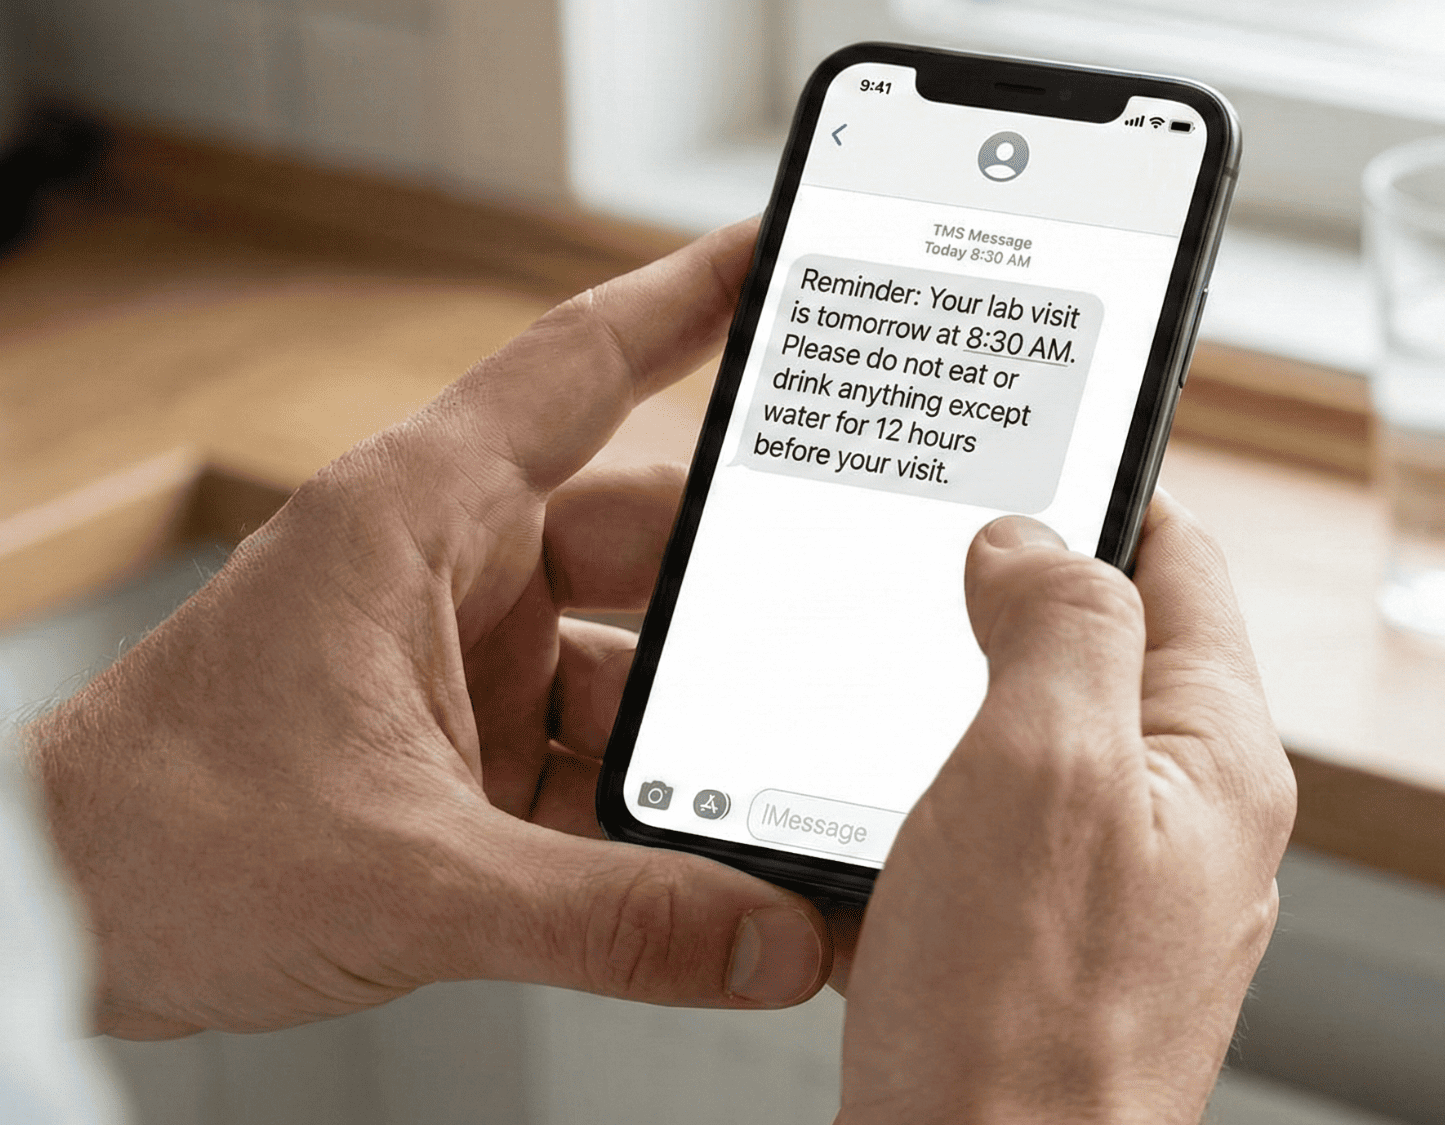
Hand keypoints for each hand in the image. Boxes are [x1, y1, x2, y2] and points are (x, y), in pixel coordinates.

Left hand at [26, 219, 834, 1038]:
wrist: (55, 921)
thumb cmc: (161, 836)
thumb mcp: (411, 879)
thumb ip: (610, 919)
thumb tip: (772, 944)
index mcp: (419, 517)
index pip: (585, 368)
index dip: (695, 299)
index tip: (784, 256)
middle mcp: (448, 569)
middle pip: (647, 543)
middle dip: (744, 597)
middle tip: (855, 620)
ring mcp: (459, 663)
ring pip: (633, 665)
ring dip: (701, 735)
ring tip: (789, 790)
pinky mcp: (462, 751)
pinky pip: (595, 756)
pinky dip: (654, 807)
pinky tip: (712, 859)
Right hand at [837, 497, 1295, 1124]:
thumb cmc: (1024, 1026)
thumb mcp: (1047, 769)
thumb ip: (1060, 623)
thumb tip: (1034, 540)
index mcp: (1211, 757)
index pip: (1177, 561)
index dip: (1099, 484)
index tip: (1023, 437)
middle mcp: (1176, 818)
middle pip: (1098, 646)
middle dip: (1006, 587)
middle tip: (916, 540)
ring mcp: (1106, 887)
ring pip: (1022, 740)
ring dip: (943, 696)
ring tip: (867, 662)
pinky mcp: (1032, 946)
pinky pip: (973, 832)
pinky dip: (911, 799)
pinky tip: (850, 804)